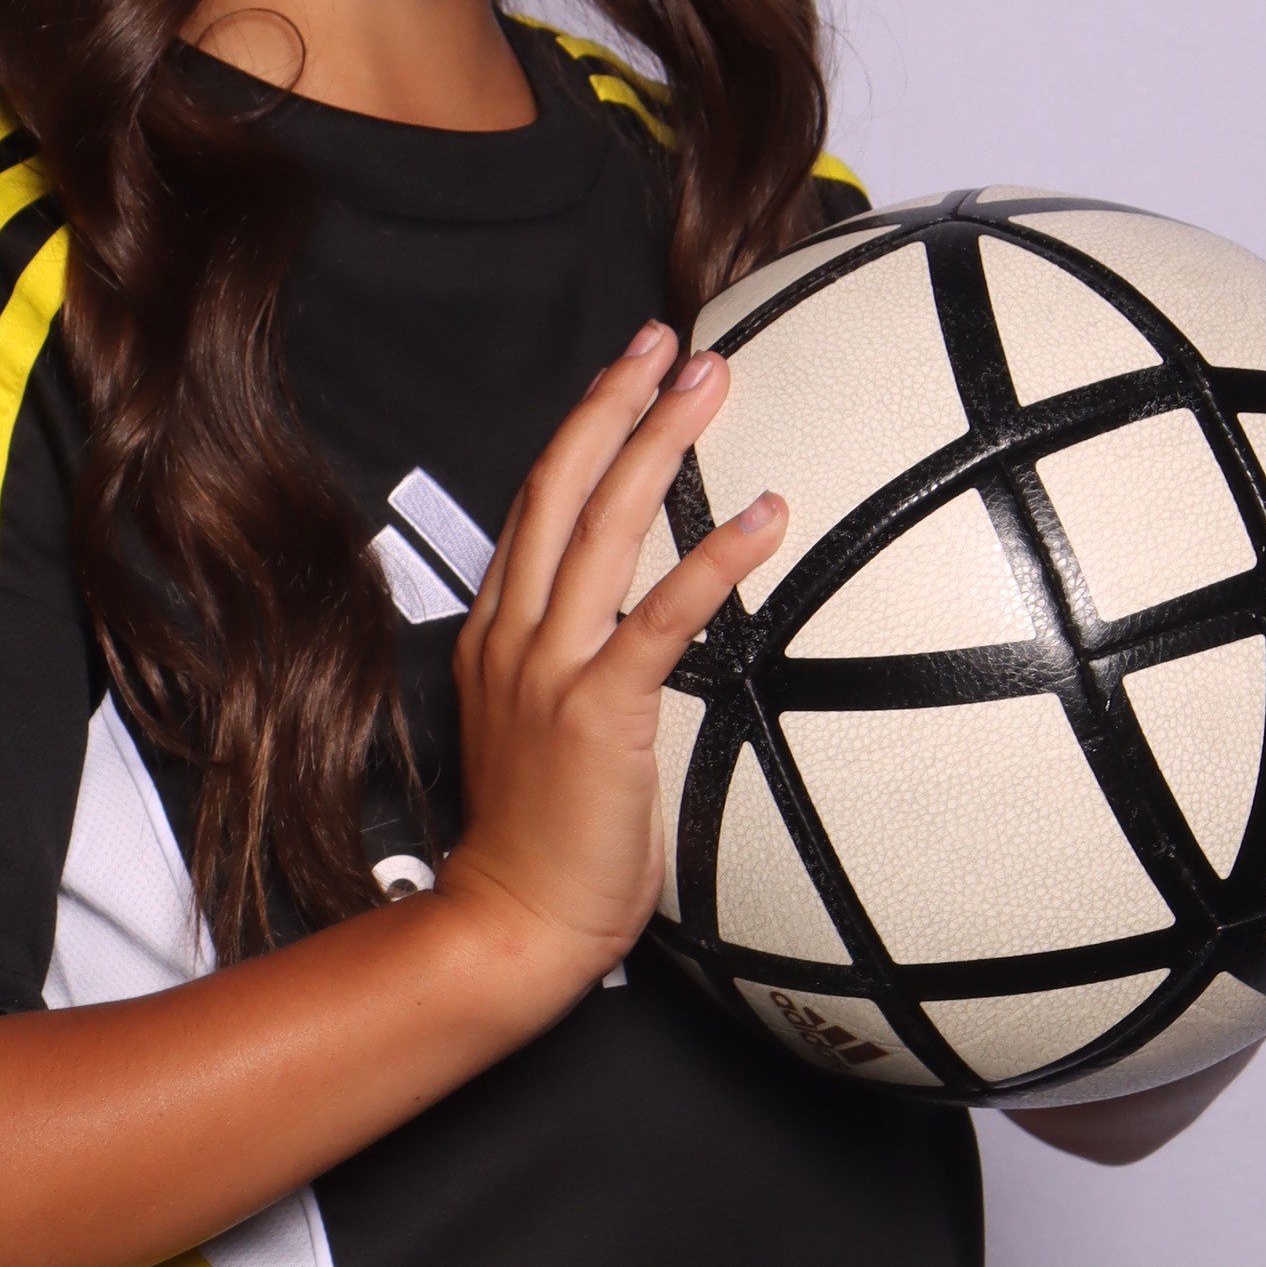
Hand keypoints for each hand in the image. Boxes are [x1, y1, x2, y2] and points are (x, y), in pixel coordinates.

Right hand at [435, 323, 783, 1012]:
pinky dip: (715, 560)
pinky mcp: (596, 713)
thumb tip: (648, 637)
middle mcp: (514, 636)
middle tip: (671, 341)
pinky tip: (766, 516)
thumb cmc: (544, 846)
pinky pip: (659, 618)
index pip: (537, 507)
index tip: (630, 371)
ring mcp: (549, 670)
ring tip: (712, 385)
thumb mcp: (547, 736)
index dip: (583, 427)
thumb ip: (581, 674)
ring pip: (601, 526)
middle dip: (617, 403)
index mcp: (498, 636)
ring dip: (660, 445)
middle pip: (561, 487)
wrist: (510, 925)